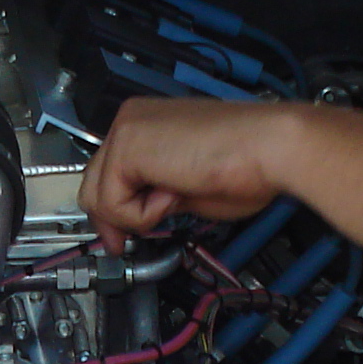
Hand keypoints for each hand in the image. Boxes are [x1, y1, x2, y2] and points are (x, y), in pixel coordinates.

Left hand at [80, 98, 298, 245]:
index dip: (111, 212)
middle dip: (109, 222)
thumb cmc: (248, 165)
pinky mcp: (127, 145)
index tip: (119, 236)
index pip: (108, 173)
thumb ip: (156, 197)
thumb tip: (137, 217)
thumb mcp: (187, 190)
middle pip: (92, 184)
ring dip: (135, 216)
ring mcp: (126, 129)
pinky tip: (175, 194)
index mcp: (148, 124)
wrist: (270, 148)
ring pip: (99, 196)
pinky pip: (113, 202)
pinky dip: (144, 214)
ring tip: (174, 201)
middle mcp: (132, 119)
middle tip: (122, 244)